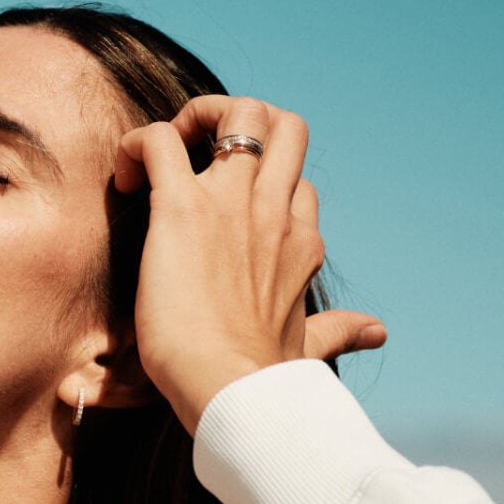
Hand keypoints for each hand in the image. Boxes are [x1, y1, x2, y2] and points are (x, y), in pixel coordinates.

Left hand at [113, 96, 385, 434]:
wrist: (235, 393)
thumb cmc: (264, 379)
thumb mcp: (309, 346)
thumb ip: (338, 331)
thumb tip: (377, 332)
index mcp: (301, 241)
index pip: (297, 184)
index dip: (264, 183)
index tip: (224, 212)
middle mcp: (274, 212)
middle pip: (284, 125)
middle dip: (243, 122)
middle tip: (198, 155)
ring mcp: (232, 204)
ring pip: (238, 110)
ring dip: (197, 116)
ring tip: (161, 156)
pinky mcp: (182, 209)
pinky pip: (158, 141)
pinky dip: (137, 144)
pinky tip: (125, 177)